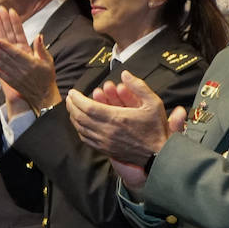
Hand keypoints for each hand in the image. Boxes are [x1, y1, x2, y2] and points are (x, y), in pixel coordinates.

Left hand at [0, 7, 61, 112]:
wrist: (44, 96)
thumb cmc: (46, 77)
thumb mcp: (48, 62)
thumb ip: (41, 49)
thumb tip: (38, 36)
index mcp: (31, 64)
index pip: (16, 53)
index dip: (6, 46)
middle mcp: (22, 71)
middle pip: (5, 58)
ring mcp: (15, 77)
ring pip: (0, 64)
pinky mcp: (11, 82)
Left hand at [66, 71, 185, 176]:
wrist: (159, 154)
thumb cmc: (156, 128)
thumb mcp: (154, 103)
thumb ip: (139, 86)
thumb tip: (125, 74)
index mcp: (117, 118)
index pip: (88, 107)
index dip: (77, 99)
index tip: (73, 92)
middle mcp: (107, 131)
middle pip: (80, 117)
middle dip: (72, 106)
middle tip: (69, 98)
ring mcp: (105, 142)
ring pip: (81, 129)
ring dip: (73, 117)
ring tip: (72, 108)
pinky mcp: (105, 150)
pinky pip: (86, 139)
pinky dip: (79, 129)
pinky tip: (79, 123)